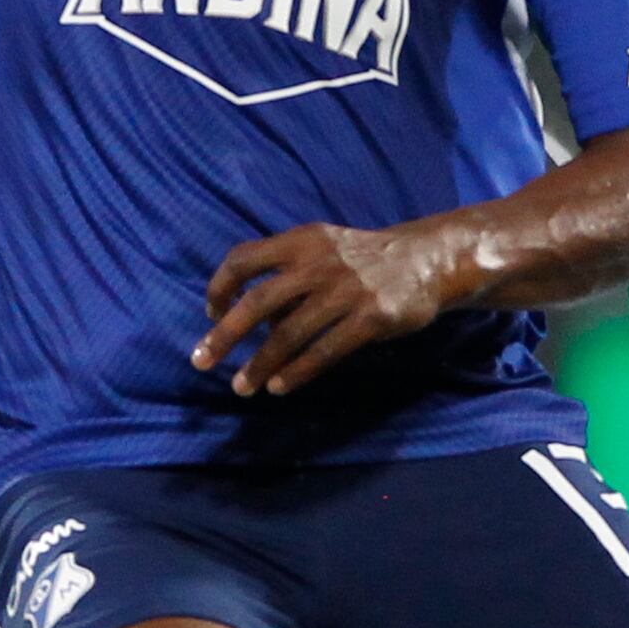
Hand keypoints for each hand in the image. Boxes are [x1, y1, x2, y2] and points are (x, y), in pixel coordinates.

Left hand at [193, 222, 457, 397]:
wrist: (427, 259)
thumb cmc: (363, 260)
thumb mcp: (324, 248)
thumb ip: (288, 274)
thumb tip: (248, 319)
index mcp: (302, 241)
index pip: (244, 258)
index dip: (219, 287)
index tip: (210, 315)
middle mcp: (320, 263)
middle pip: (258, 302)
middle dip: (225, 335)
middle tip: (201, 361)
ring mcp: (347, 291)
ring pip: (289, 334)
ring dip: (259, 364)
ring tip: (242, 387)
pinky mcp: (372, 318)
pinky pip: (325, 351)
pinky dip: (297, 372)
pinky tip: (280, 386)